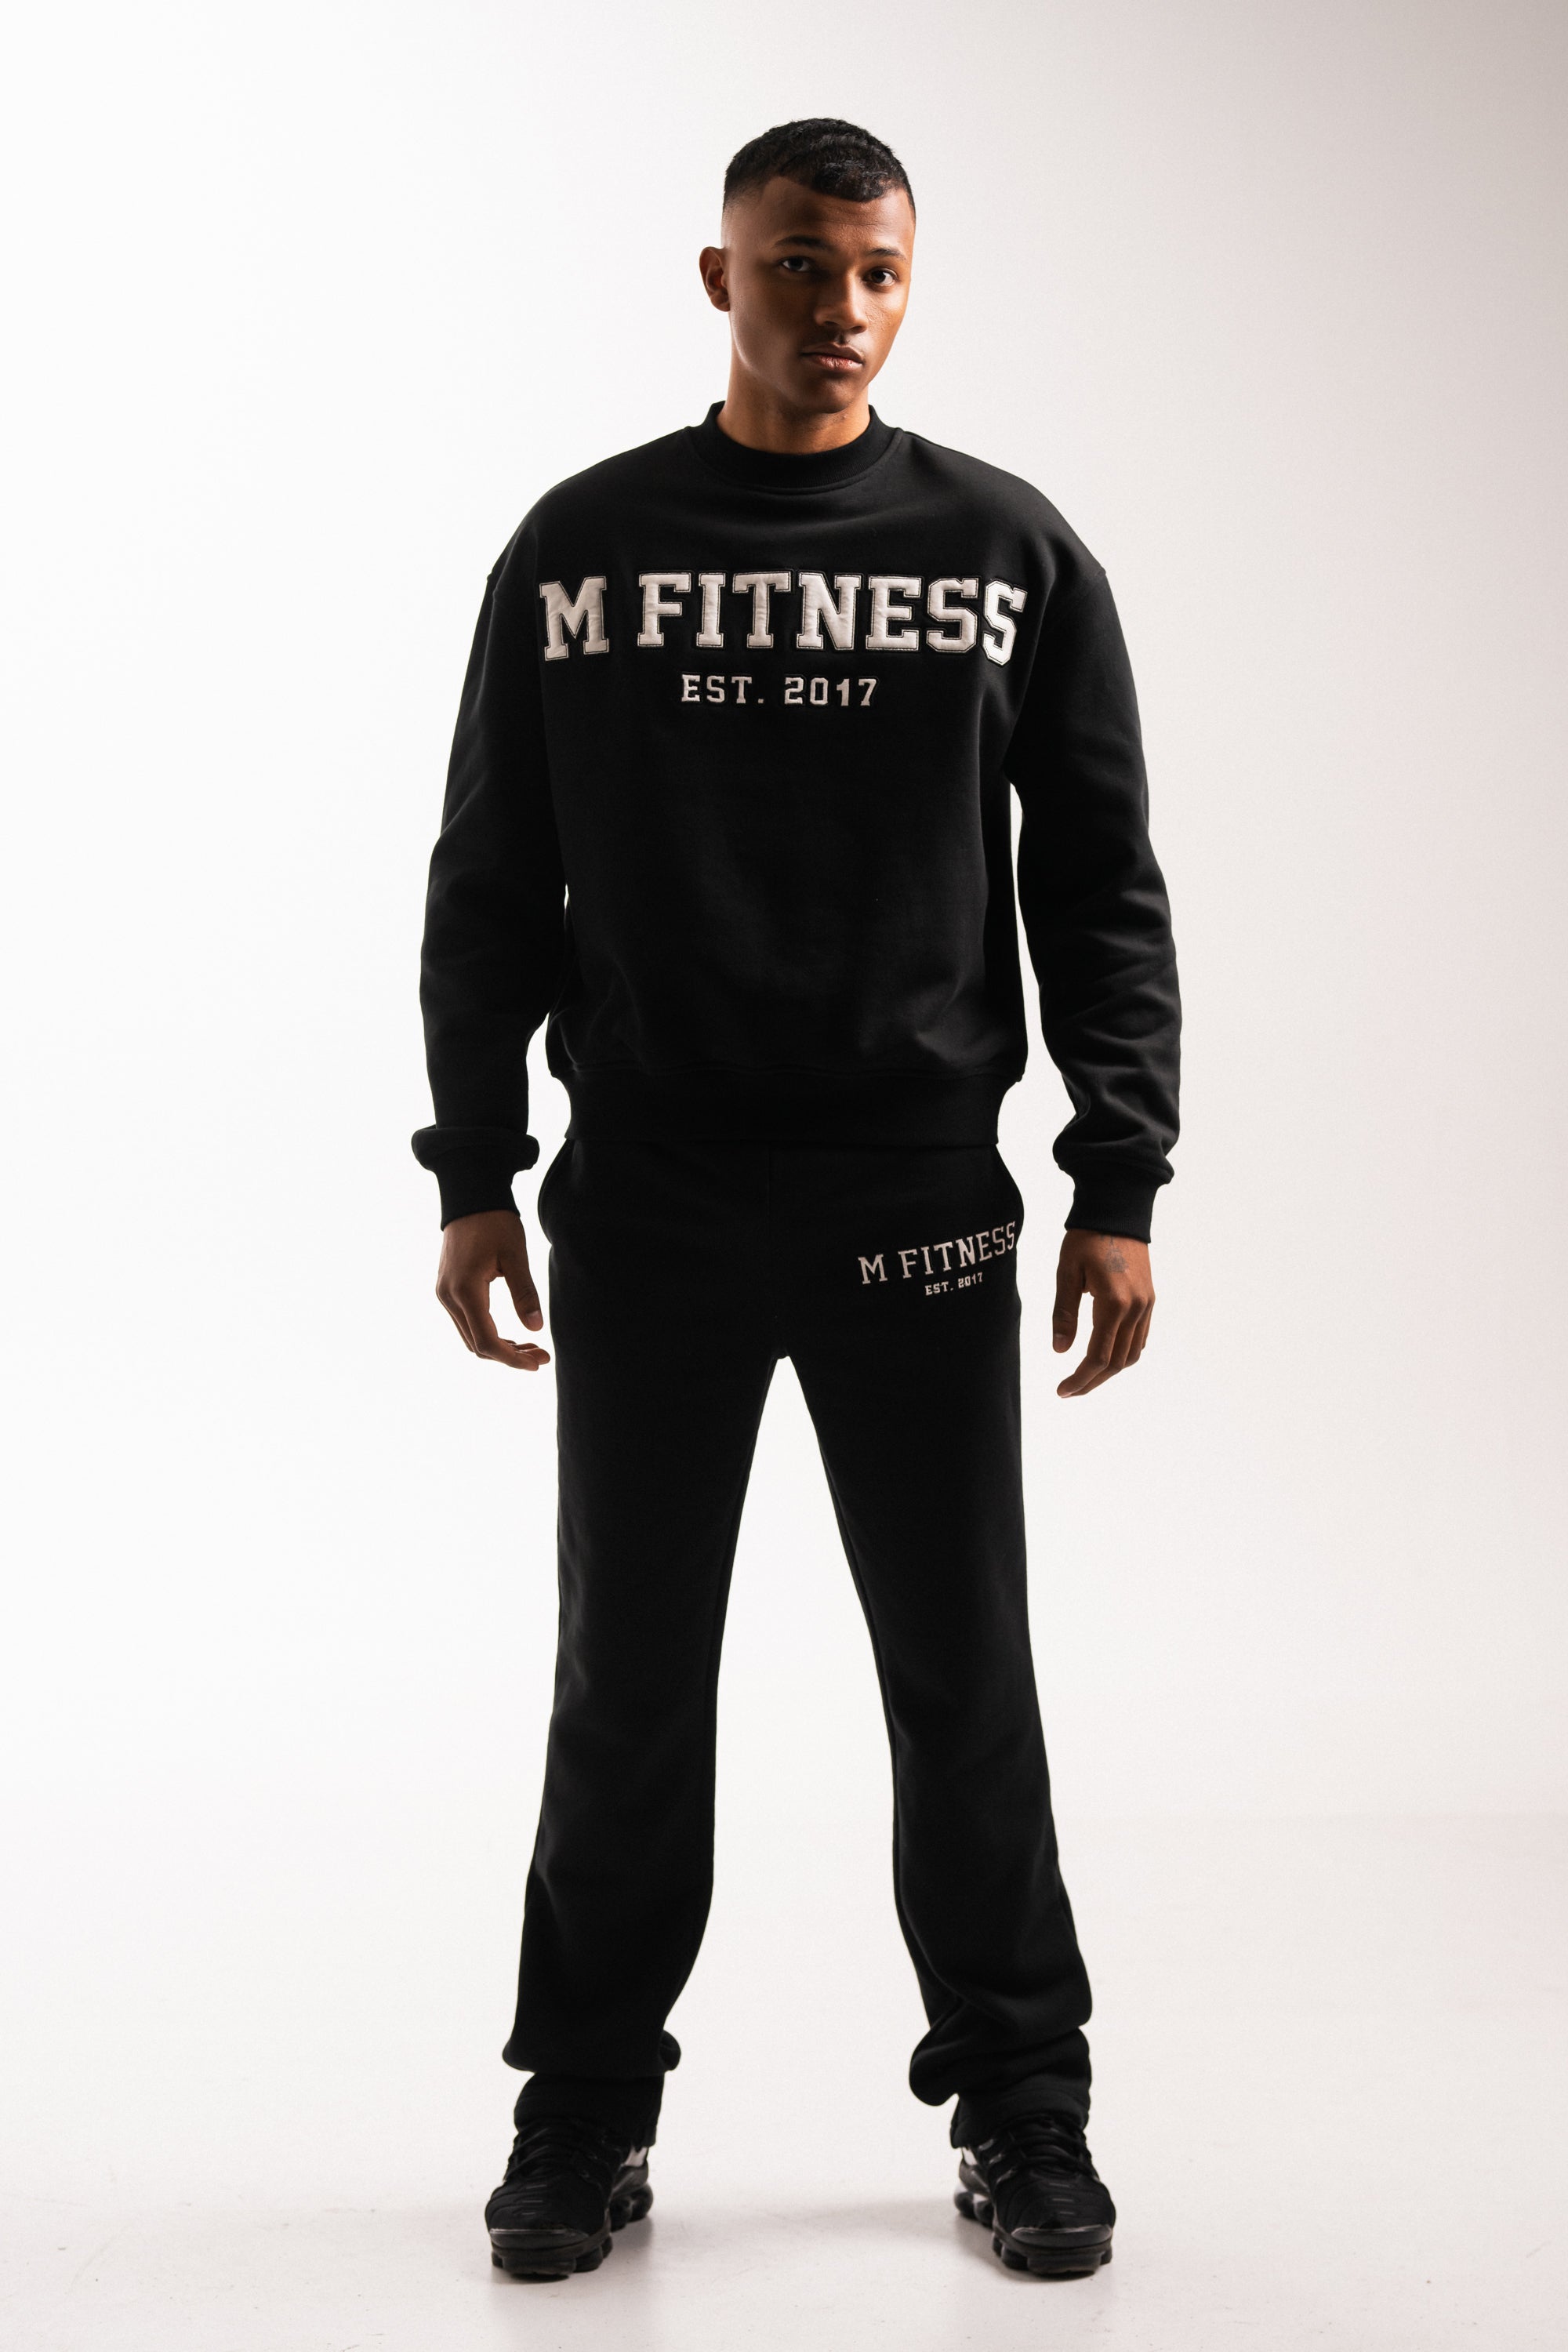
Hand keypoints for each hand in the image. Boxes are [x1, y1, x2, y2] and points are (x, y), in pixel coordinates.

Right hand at [435, 1209, 550, 1370]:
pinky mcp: (447, 1289)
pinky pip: (466, 1322)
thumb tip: (535, 1328)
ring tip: (532, 1347)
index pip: (486, 1341)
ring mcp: (444, 1294)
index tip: (538, 1362)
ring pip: (470, 1336)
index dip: (512, 1358)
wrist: (469, 1198)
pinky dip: (488, 1333)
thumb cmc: (494, 1223)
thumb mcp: (515, 1256)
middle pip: (477, 1344)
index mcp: (465, 1290)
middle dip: (510, 1356)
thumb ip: (525, 1293)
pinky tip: (512, 1335)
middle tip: (542, 1356)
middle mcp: (448, 1297)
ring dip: (500, 1347)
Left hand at [1052, 1230, 1153, 1397]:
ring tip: (1084, 1377)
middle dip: (1092, 1381)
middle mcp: (1136, 1308)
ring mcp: (1147, 1304)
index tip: (1062, 1390)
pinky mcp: (1150, 1299)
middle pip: (1117, 1362)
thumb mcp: (1066, 1272)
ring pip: (1132, 1354)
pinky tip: (1105, 1355)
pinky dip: (1123, 1354)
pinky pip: (1140, 1338)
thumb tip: (1060, 1351)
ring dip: (1108, 1371)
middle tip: (1070, 1391)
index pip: (1098, 1356)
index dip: (1080, 1378)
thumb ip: (1064, 1313)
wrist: (1117, 1211)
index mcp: (1114, 1302)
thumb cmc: (1086, 1238)